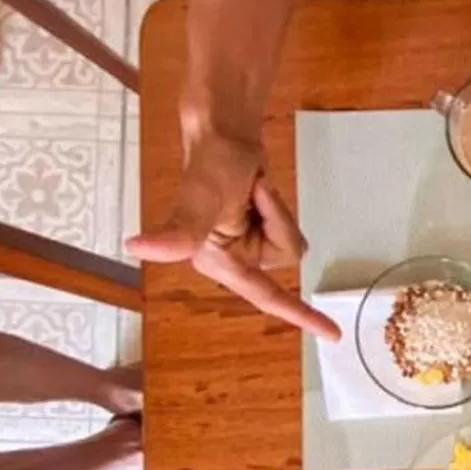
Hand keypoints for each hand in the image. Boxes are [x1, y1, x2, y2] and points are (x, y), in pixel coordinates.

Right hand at [126, 131, 339, 340]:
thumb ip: (176, 231)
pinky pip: (286, 227)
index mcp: (217, 262)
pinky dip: (277, 207)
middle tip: (253, 191)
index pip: (265, 296)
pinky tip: (257, 191)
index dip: (300, 316)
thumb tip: (136, 247)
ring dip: (277, 211)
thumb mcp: (198, 199)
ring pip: (288, 242)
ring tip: (253, 190)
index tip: (334, 335)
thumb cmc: (208, 164)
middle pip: (285, 257)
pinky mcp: (258, 232)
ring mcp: (246, 247)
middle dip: (276, 220)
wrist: (222, 134)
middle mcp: (231, 260)